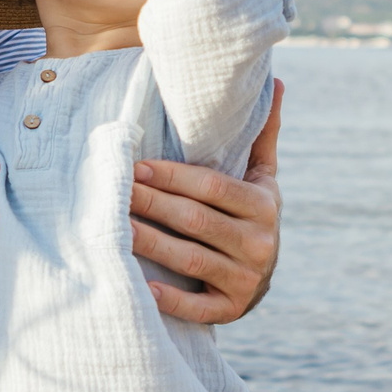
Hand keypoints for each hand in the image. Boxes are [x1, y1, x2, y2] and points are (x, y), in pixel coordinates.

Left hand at [131, 78, 281, 321]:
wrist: (262, 275)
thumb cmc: (249, 214)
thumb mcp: (260, 177)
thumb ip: (260, 135)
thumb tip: (276, 81)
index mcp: (264, 205)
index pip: (212, 187)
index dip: (173, 176)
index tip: (136, 166)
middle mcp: (260, 244)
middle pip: (196, 221)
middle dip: (152, 205)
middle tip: (115, 191)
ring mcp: (246, 281)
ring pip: (191, 261)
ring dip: (151, 244)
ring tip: (115, 229)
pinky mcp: (231, 310)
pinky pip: (199, 308)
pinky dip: (172, 300)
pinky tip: (144, 286)